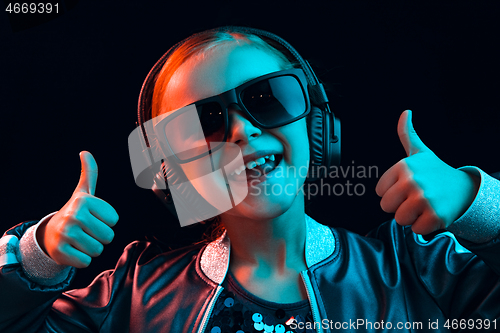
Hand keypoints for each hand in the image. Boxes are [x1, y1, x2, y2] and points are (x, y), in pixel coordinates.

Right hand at [36, 151, 118, 267]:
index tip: (93, 217)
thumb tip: (85, 152)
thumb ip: (89, 172)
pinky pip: (86, 262)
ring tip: (80, 240)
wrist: (50, 233)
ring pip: (98, 250)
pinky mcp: (60, 252)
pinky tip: (73, 250)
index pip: (114, 220)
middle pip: (108, 236)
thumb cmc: (75, 211)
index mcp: (84, 201)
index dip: (106, 222)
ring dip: (92, 249)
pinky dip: (82, 260)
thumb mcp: (83, 192)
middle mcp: (74, 215)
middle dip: (100, 237)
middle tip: (86, 231)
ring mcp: (66, 234)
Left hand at [375, 110, 478, 234]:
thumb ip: (407, 134)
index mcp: (403, 166)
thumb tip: (405, 112)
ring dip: (412, 217)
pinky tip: (433, 214)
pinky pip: (416, 231)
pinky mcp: (435, 217)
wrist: (464, 189)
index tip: (408, 186)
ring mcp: (424, 199)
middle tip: (415, 198)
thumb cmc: (436, 172)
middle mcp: (412, 181)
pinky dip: (424, 227)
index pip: (380, 192)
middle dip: (399, 206)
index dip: (393, 192)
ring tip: (424, 206)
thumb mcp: (420, 152)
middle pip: (386, 207)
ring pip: (399, 220)